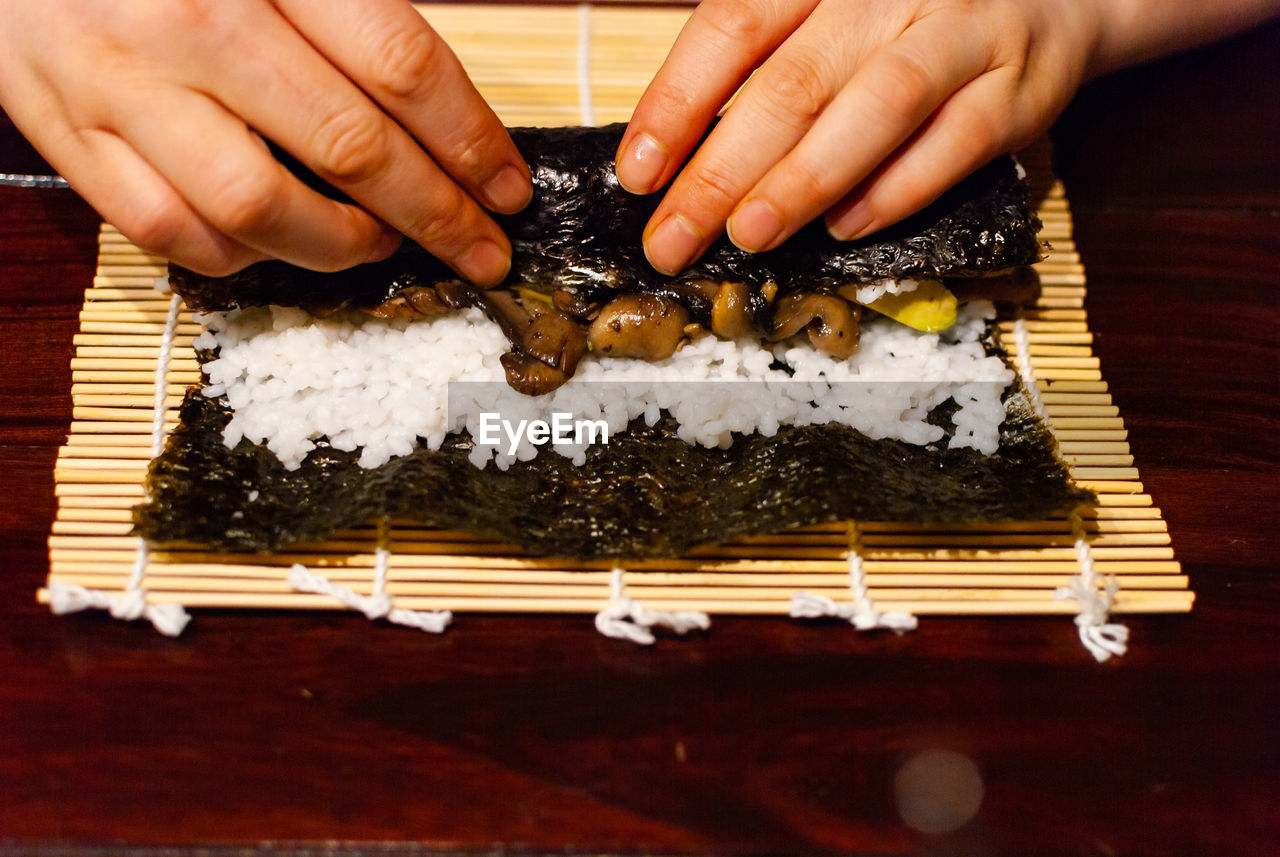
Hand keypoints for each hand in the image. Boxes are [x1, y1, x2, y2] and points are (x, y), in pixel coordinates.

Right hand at [0, 0, 530, 282]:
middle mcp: (192, 25)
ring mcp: (123, 87)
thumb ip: (352, 11)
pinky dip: (242, 256)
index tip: (508, 189)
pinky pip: (171, 233)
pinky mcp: (70, 137)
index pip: (399, 67)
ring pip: (261, 209)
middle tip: (482, 251)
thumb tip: (445, 107)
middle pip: (350, 148)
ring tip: (380, 245)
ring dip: (343, 246)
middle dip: (437, 215)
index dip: (470, 142)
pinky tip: (280, 243)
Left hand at [616, 0, 1104, 273]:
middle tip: (673, 238)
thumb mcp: (828, 13)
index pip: (734, 25)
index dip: (678, 102)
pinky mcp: (1016, 88)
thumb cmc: (908, 14)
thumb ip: (762, 65)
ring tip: (749, 235)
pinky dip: (894, 191)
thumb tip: (676, 151)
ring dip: (805, 180)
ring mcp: (960, 33)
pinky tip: (843, 229)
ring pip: (877, 107)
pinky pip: (953, 145)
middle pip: (793, 81)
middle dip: (721, 170)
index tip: (637, 174)